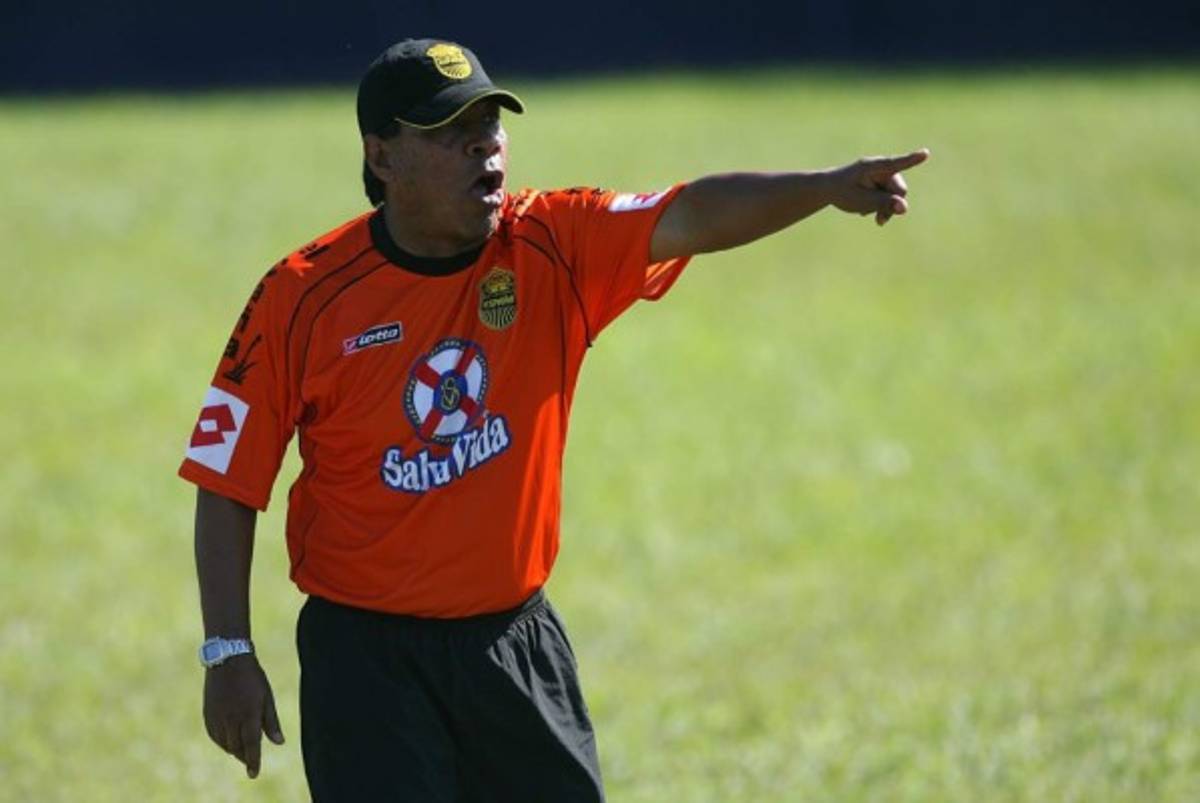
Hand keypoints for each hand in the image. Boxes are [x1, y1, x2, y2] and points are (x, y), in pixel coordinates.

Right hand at [203, 654, 284, 778]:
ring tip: (242, 749)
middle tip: (251, 759)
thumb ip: (271, 722)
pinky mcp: (207, 713)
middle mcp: (231, 718)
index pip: (251, 745)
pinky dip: (221, 741)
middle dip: (245, 755)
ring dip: (234, 749)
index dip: (253, 761)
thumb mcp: (267, 697)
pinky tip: (228, 739)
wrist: (228, 658)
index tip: (254, 774)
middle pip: (237, 747)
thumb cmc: (252, 677)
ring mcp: (217, 716)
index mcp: (248, 714)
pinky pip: (214, 735)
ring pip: (224, 743)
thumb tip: (279, 743)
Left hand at [828, 149, 929, 225]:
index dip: (911, 160)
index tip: (925, 153)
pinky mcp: (883, 183)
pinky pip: (891, 197)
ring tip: (873, 218)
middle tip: (880, 221)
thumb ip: (883, 203)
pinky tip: (869, 211)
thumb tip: (905, 208)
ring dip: (887, 208)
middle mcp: (881, 169)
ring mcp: (883, 175)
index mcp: (873, 166)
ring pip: (896, 196)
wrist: (829, 190)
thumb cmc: (842, 192)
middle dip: (892, 206)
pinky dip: (883, 206)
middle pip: (899, 190)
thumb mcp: (861, 201)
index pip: (895, 164)